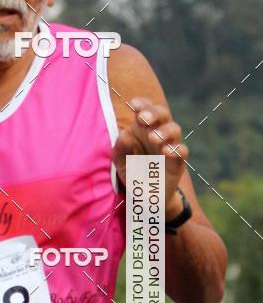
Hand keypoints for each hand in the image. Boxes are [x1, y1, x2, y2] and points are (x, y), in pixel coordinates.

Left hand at [112, 98, 188, 214]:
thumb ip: (120, 150)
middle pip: (162, 114)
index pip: (145, 109)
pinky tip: (166, 151)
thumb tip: (124, 135)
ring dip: (164, 131)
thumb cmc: (133, 174)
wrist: (146, 198)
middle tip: (142, 118)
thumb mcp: (121, 163)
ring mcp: (169, 146)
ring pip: (174, 129)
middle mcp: (157, 134)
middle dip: (153, 112)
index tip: (134, 104)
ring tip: (153, 138)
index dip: (142, 103)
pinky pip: (182, 151)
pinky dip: (176, 149)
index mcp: (141, 129)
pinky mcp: (178, 163)